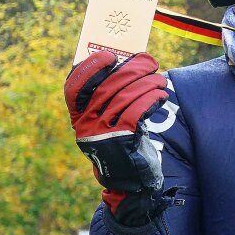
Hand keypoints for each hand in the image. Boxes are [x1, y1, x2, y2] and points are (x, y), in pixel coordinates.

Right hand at [64, 51, 167, 193]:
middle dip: (132, 69)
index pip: (74, 87)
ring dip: (147, 83)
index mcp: (79, 115)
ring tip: (160, 81)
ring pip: (125, 97)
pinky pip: (137, 111)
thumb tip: (131, 64)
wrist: (127, 179)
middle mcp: (86, 124)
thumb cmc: (120, 139)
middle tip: (150, 61)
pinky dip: (151, 98)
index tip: (109, 56)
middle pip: (107, 87)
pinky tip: (160, 95)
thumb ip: (110, 97)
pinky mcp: (122, 140)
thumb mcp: (107, 120)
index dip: (90, 68)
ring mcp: (102, 133)